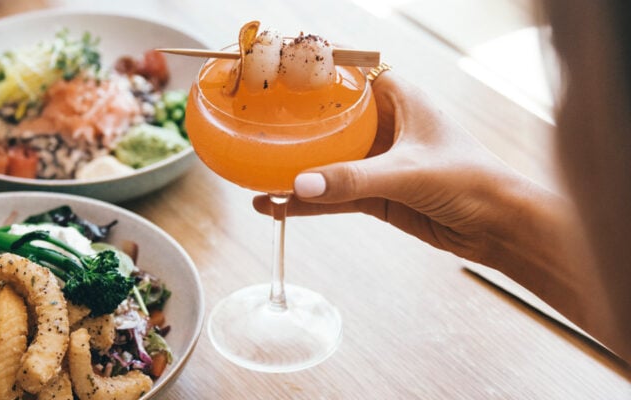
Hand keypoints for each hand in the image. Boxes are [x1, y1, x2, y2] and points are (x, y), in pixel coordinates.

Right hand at [253, 72, 566, 266]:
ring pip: (324, 158)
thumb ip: (354, 179)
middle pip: (328, 116)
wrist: (498, 229)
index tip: (273, 71)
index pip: (347, 71)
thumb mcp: (410, 172)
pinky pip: (331, 193)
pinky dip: (305, 201)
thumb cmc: (471, 182)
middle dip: (292, 121)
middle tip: (253, 122)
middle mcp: (383, 124)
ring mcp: (376, 160)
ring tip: (253, 172)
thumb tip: (299, 185)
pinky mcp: (375, 192)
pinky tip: (275, 206)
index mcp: (398, 98)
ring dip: (292, 167)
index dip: (312, 69)